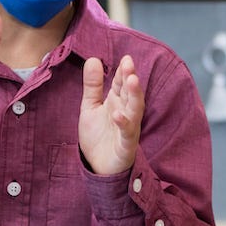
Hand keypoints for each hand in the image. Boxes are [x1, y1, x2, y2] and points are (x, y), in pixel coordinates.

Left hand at [80, 55, 143, 175]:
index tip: (126, 58)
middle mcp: (126, 113)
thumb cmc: (98, 136)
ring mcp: (128, 128)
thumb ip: (93, 85)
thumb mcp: (90, 107)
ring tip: (131, 80)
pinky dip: (124, 123)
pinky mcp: (126, 145)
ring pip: (135, 110)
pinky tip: (118, 114)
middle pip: (131, 93)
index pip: (122, 83)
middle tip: (129, 64)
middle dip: (131, 78)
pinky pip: (127, 133)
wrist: (98, 167)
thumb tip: (93, 59)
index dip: (124, 71)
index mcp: (117, 102)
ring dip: (134, 95)